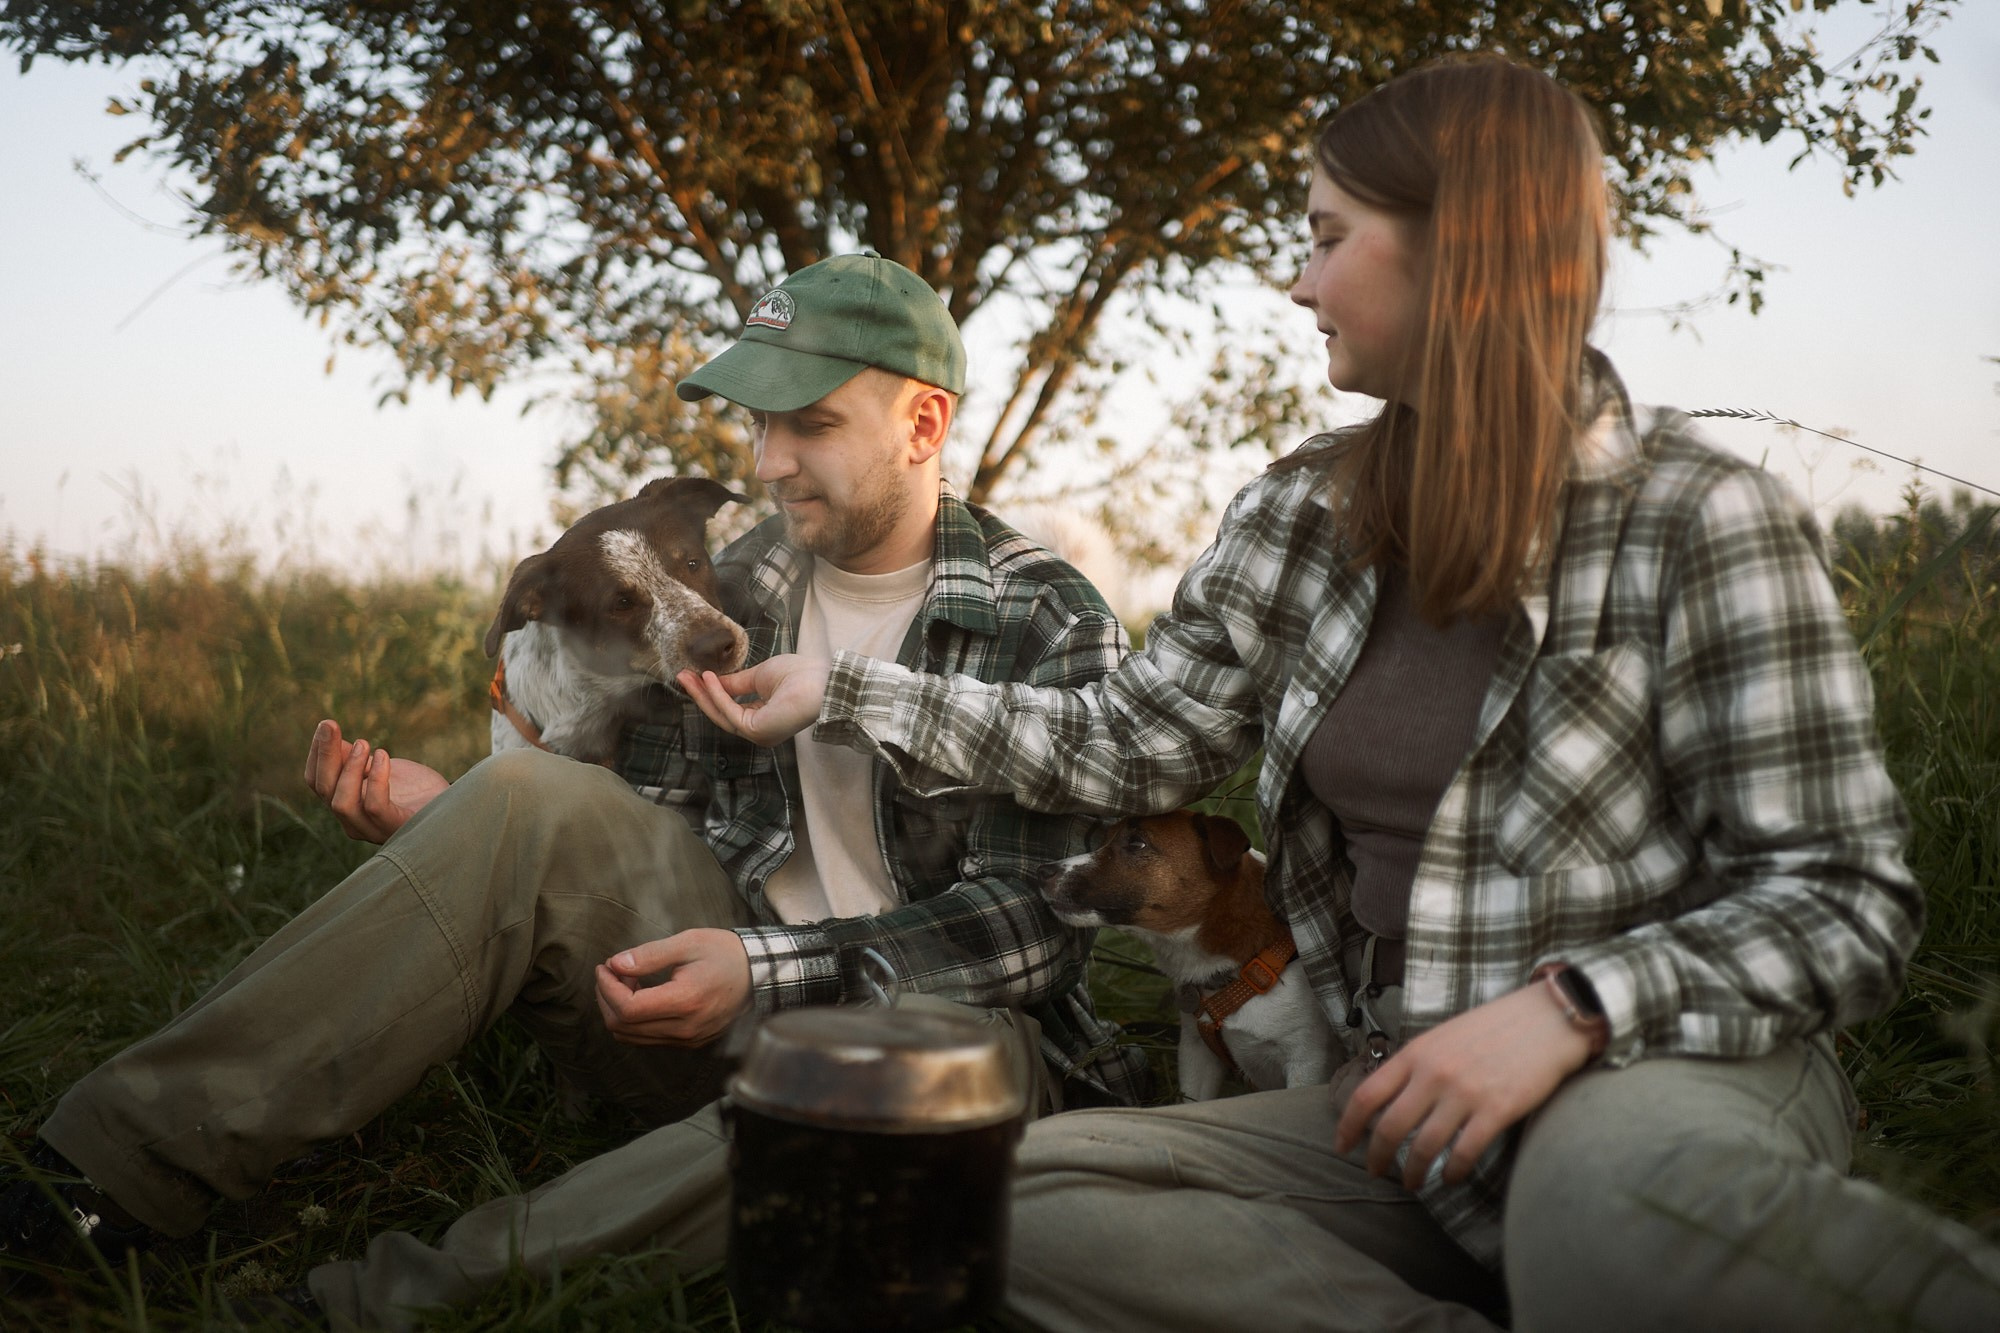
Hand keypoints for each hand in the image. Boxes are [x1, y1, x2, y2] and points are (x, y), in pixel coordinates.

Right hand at [305, 719, 449, 842]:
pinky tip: (383, 756)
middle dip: (326, 754)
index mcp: (345, 803)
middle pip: (324, 790)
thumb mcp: (381, 766)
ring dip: (349, 769)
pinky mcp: (394, 826)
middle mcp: (352, 821)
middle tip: (332, 725)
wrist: (450, 805)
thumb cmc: (414, 788)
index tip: (326, 725)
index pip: (316, 781)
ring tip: (364, 743)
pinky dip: (376, 780)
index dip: (316, 753)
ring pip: (342, 803)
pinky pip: (375, 806)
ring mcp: (371, 828)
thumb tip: (330, 735)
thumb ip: (354, 757)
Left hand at [594, 928, 752, 1046]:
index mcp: (685, 1001)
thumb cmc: (725, 954)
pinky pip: (648, 1038)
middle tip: (612, 971)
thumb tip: (615, 964)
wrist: (759, 975)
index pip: (628, 1008)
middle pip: (624, 1027)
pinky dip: (634, 1020)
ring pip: (632, 1037)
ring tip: (627, 982)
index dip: (607, 988)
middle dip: (607, 998)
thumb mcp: (688, 943)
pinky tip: (642, 995)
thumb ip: (649, 955)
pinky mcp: (689, 1042)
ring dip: (618, 1010)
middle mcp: (686, 1028)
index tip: (605, 966)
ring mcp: (688, 1039)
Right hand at [678, 656, 829, 745]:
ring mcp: (758, 734)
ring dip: (702, 695)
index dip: (711, 692)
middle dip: (700, 695)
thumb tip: (712, 681)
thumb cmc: (801, 676)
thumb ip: (735, 684)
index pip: (731, 708)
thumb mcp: (759, 676)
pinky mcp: (757, 732)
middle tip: (681, 676)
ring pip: (722, 715)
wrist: (821, 681)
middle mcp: (760, 731)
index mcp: (764, 718)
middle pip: (722, 714)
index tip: (693, 676)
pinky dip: (717, 695)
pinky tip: (708, 679)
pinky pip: (729, 712)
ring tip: (686, 676)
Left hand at [1334, 982, 1594, 1189]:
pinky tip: (1449, 1177)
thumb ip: (1418, 1064)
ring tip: (1413, 1182)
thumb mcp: (1443, 1037)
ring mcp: (1464, 1093)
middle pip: (1389, 1128)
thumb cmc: (1495, 1028)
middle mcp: (1433, 1074)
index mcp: (1416, 1054)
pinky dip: (1451, 1172)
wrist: (1547, 1020)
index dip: (1348, 1126)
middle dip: (1377, 1157)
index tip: (1342, 1147)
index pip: (1367, 1095)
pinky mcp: (1496, 1110)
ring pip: (1423, 1147)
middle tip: (1376, 1173)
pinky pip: (1463, 1153)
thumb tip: (1393, 1098)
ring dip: (1413, 1172)